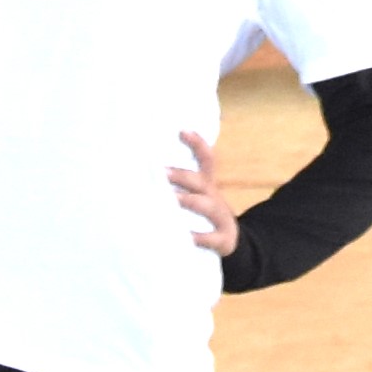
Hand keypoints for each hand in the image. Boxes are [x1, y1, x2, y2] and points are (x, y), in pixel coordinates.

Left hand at [167, 135, 238, 257]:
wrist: (230, 240)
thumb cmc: (199, 215)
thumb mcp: (194, 196)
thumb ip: (175, 185)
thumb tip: (142, 170)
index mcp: (206, 184)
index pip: (206, 158)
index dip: (197, 143)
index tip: (182, 131)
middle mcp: (214, 197)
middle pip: (201, 181)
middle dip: (182, 175)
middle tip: (161, 172)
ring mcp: (221, 217)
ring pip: (207, 205)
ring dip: (189, 201)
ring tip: (173, 200)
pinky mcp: (224, 239)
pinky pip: (214, 238)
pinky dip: (201, 237)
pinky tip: (188, 237)